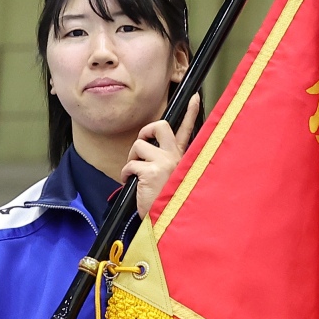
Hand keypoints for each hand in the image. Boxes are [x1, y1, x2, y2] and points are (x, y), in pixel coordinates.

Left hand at [125, 94, 202, 216]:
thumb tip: (148, 155)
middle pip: (160, 126)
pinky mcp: (150, 171)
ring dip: (131, 159)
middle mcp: (175, 157)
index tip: (193, 97)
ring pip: (139, 145)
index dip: (191, 112)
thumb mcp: (174, 179)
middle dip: (146, 131)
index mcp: (183, 157)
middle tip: (143, 144)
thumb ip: (167, 164)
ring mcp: (164, 162)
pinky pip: (129, 164)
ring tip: (136, 175)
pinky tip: (132, 184)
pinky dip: (125, 174)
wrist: (167, 221)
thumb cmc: (167, 201)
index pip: (188, 130)